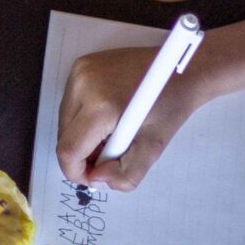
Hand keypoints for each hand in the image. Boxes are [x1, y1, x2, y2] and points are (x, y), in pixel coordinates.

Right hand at [57, 46, 198, 188]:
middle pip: (64, 135)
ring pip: (65, 120)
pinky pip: (70, 102)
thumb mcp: (152, 149)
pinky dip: (83, 117)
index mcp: (101, 105)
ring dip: (82, 136)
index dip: (76, 172)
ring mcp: (80, 70)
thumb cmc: (170, 107)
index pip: (69, 149)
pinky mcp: (81, 64)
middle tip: (110, 155)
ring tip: (111, 134)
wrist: (180, 68)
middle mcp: (83, 83)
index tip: (95, 177)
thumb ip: (124, 176)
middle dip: (82, 154)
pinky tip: (107, 116)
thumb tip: (96, 179)